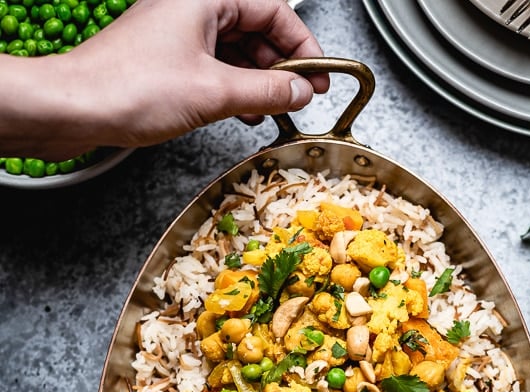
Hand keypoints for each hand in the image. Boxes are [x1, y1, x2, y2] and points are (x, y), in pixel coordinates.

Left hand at [0, 0, 327, 158]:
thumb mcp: (214, 92)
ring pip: (234, 48)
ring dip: (258, 80)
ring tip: (277, 109)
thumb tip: (301, 92)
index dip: (303, 45)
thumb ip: (266, 91)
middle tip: (303, 96)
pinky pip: (213, 65)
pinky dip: (234, 87)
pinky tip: (246, 111)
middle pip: (255, 26)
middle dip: (282, 65)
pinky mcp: (164, 57)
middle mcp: (191, 5)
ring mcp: (176, 31)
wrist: (76, 107)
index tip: (321, 75)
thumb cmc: (130, 88)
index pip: (273, 9)